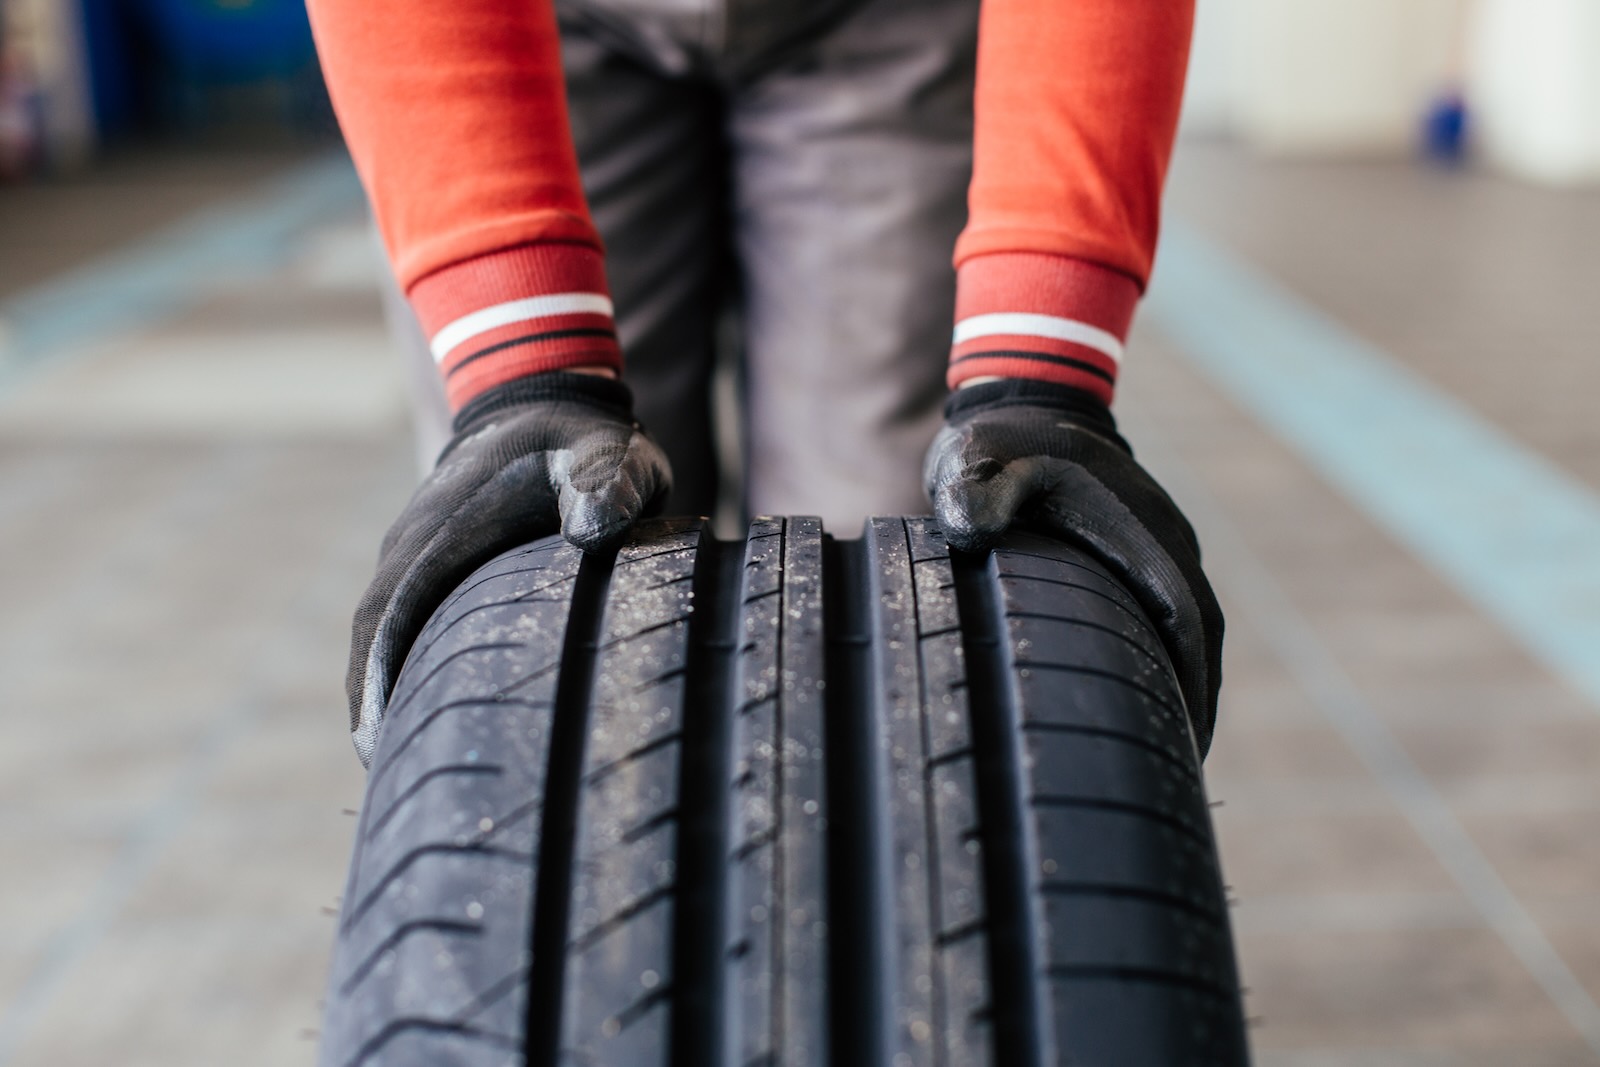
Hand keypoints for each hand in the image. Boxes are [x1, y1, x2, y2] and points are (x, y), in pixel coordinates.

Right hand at [347, 372, 670, 764]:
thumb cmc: (582, 438)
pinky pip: (402, 620)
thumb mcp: (610, 451)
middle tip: (386, 778)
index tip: (376, 743)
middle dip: (371, 703)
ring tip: (398, 767)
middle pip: (374, 633)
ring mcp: (416, 549)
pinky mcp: (429, 560)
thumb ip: (609, 482)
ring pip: (382, 631)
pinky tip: (422, 716)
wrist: (543, 398)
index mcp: (448, 524)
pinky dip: (399, 666)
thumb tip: (595, 525)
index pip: (395, 609)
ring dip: (380, 689)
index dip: (380, 676)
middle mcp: (416, 540)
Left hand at [924, 379, 1222, 754]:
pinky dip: (1169, 658)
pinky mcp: (1143, 548)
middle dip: (1196, 705)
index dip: (1193, 686)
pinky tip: (1143, 699)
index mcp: (1138, 531)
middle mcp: (1163, 540)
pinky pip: (1168, 612)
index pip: (1185, 620)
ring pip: (1189, 628)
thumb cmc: (999, 438)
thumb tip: (968, 527)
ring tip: (1166, 755)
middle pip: (1200, 637)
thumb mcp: (976, 459)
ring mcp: (1158, 543)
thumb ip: (973, 491)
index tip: (1189, 748)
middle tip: (1177, 776)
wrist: (1027, 394)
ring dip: (1186, 685)